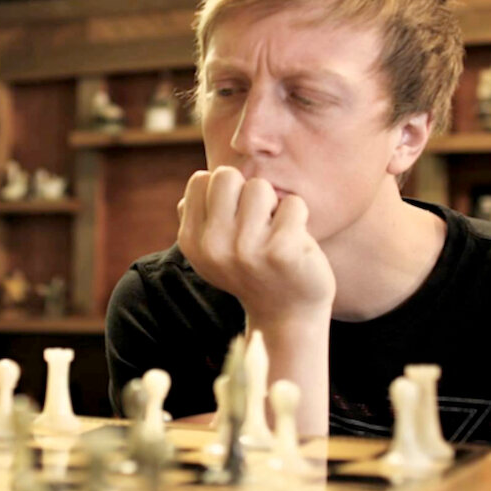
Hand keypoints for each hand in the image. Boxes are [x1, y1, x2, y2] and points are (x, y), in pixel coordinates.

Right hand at [177, 166, 335, 324]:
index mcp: (191, 241)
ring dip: (274, 205)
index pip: (200, 180)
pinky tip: (295, 243)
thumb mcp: (214, 249)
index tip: (236, 219)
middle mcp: (213, 246)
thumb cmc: (253, 269)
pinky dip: (299, 218)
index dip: (224, 192)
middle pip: (227, 175)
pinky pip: (293, 204)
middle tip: (258, 223)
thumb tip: (202, 179)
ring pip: (260, 187)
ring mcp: (246, 249)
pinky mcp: (281, 251)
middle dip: (246, 192)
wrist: (286, 315)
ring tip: (275, 233)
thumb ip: (201, 215)